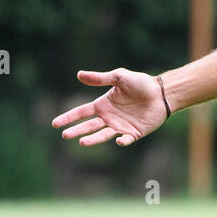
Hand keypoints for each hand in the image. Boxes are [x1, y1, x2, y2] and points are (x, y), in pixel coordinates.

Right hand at [51, 68, 168, 146]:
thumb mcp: (119, 77)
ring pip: (102, 135)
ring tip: (81, 142)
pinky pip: (125, 139)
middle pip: (88, 126)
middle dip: (76, 130)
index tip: (55, 123)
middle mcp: (109, 117)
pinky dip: (121, 141)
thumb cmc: (141, 83)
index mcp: (103, 105)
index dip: (68, 117)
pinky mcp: (134, 133)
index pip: (81, 112)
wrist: (161, 93)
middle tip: (65, 135)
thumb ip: (100, 78)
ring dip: (92, 139)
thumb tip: (78, 75)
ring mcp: (120, 126)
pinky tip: (118, 140)